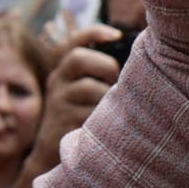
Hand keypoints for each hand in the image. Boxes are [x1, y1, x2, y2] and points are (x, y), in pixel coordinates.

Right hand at [22, 24, 118, 172]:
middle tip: (116, 82)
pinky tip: (106, 124)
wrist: (52, 155)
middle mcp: (56, 82)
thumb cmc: (81, 119)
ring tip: (113, 109)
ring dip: (107, 97)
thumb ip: (99, 77)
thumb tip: (136, 62)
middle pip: (77, 58)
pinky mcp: (62, 122)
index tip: (117, 34)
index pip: (73, 41)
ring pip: (88, 88)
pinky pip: (90, 113)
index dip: (94, 32)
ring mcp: (57, 102)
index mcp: (64, 71)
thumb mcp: (83, 93)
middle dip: (105, 66)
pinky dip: (104, 117)